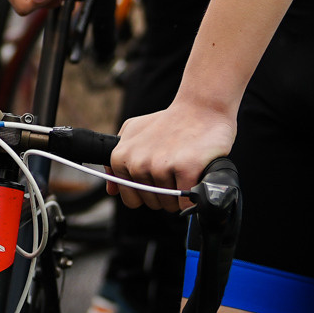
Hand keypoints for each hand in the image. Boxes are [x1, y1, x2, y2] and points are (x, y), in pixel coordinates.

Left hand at [112, 99, 235, 212]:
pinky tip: (194, 173)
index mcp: (121, 157)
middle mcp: (137, 163)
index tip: (158, 176)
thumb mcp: (133, 132)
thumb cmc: (169, 122)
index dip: (148, 192)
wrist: (202, 108)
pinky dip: (194, 195)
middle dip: (164, 193)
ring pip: (169, 204)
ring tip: (183, 166)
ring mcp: (160, 166)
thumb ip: (117, 162)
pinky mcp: (185, 169)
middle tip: (174, 167)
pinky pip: (187, 202)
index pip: (131, 199)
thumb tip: (112, 191)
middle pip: (151, 203)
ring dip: (179, 193)